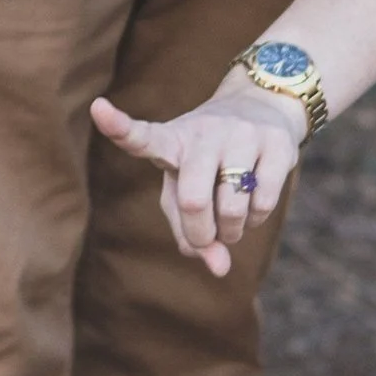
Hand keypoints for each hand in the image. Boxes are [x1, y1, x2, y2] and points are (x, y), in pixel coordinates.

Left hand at [91, 85, 302, 275]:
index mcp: (170, 140)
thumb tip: (219, 267)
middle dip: (201, 234)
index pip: (141, 136)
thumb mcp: (187, 190)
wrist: (263, 107)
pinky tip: (253, 208)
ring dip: (232, 232)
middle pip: (192, 200)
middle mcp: (203, 132)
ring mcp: (241, 134)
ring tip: (231, 223)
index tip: (98, 108)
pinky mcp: (276, 143)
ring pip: (232, 207)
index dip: (118, 126)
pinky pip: (263, 202)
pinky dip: (256, 220)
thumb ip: (189, 232)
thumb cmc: (209, 161)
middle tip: (207, 240)